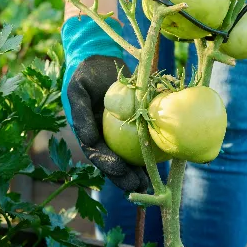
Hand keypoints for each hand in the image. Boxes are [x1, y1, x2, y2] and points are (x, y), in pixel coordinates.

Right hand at [61, 17, 149, 193]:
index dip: (110, 168)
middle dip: (128, 178)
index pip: (99, 156)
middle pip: (116, 164)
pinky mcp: (134, 124)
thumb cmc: (84, 74)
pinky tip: (168, 157)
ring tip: (156, 182)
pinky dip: (154, 149)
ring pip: (132, 157)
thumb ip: (81, 114)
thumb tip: (87, 139)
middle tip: (143, 186)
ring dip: (143, 171)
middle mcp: (104, 138)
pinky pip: (144, 139)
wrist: (98, 59)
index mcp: (89, 135)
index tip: (123, 173)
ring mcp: (119, 134)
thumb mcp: (78, 91)